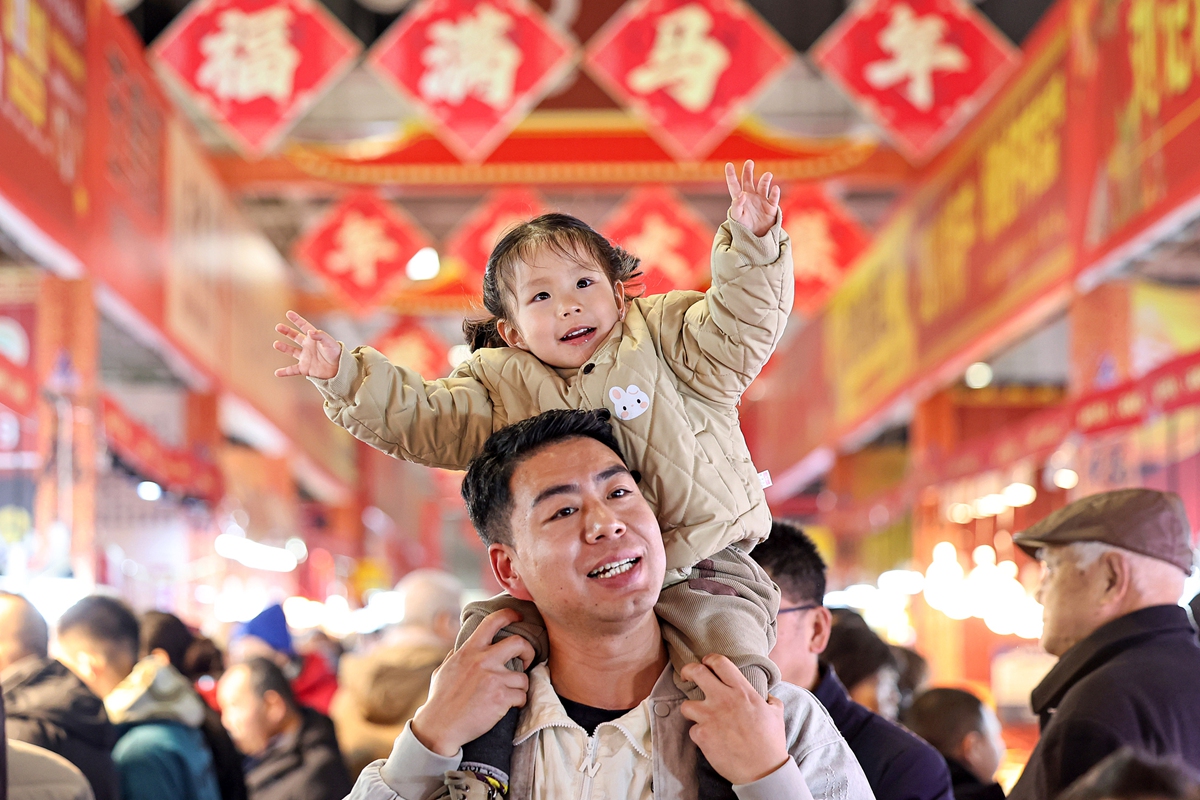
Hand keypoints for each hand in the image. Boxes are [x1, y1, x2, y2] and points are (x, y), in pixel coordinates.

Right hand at [273, 311, 341, 379]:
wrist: (340, 370)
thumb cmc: (337, 354)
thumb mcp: (330, 343)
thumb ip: (321, 336)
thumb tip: (309, 332)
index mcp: (314, 338)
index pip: (304, 326)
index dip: (297, 319)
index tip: (289, 313)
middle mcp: (309, 346)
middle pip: (295, 337)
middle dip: (287, 331)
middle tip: (278, 327)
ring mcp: (306, 357)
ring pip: (292, 351)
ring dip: (284, 347)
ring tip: (276, 344)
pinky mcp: (305, 368)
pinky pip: (293, 370)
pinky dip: (285, 372)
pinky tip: (277, 373)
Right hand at [410, 609, 536, 757]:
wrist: (439, 727)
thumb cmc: (439, 701)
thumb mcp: (444, 670)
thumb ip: (456, 656)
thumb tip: (461, 646)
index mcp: (469, 651)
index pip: (492, 622)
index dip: (509, 615)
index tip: (518, 617)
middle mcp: (482, 661)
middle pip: (519, 642)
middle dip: (528, 651)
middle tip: (527, 661)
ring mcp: (493, 679)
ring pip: (524, 677)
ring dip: (521, 687)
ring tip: (512, 694)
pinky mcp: (501, 698)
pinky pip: (522, 696)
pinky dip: (519, 702)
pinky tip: (510, 706)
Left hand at [679, 655, 790, 785]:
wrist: (762, 770)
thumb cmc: (771, 742)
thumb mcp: (776, 713)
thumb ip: (769, 700)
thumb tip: (767, 696)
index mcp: (742, 691)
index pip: (719, 662)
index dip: (709, 659)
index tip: (706, 663)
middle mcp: (723, 699)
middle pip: (696, 672)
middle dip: (687, 671)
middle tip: (687, 676)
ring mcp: (710, 717)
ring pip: (686, 704)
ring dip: (690, 709)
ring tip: (697, 715)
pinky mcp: (702, 735)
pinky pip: (692, 730)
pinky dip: (699, 734)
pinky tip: (709, 739)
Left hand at [725, 160, 779, 237]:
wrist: (757, 235)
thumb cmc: (744, 225)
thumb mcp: (737, 217)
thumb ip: (736, 206)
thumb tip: (741, 195)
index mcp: (740, 197)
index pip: (734, 185)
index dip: (730, 175)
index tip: (728, 164)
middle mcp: (751, 195)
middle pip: (748, 180)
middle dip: (748, 171)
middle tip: (749, 162)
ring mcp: (762, 199)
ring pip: (763, 186)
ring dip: (765, 180)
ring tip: (768, 175)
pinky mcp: (771, 206)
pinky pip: (774, 198)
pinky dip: (775, 193)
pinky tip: (775, 188)